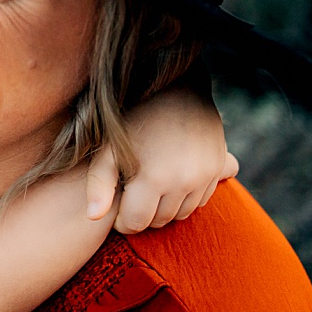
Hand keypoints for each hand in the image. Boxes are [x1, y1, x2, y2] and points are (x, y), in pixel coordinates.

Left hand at [85, 86, 237, 233]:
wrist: (176, 88)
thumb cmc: (133, 119)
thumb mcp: (107, 148)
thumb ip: (98, 184)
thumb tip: (94, 218)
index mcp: (153, 178)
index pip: (136, 223)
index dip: (123, 220)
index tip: (118, 206)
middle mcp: (183, 181)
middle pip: (159, 221)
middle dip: (143, 213)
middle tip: (133, 194)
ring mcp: (204, 176)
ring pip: (181, 213)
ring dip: (165, 207)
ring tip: (150, 186)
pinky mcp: (218, 169)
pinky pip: (201, 200)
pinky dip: (185, 197)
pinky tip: (172, 179)